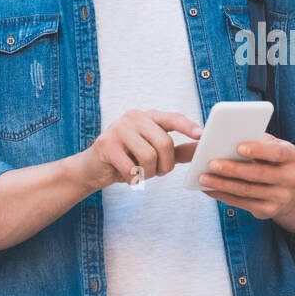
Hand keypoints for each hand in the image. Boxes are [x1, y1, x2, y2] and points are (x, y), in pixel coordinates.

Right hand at [82, 109, 201, 191]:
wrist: (93, 169)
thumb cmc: (129, 160)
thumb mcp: (155, 154)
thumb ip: (178, 150)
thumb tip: (201, 148)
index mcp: (149, 116)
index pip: (173, 118)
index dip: (188, 127)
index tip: (201, 135)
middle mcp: (134, 117)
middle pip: (164, 143)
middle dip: (166, 165)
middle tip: (159, 172)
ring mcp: (119, 128)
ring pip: (149, 156)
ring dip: (149, 173)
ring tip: (141, 173)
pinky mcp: (106, 144)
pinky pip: (131, 167)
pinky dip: (134, 179)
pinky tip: (129, 177)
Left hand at [198, 133, 294, 219]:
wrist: (289, 189)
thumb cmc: (271, 159)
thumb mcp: (270, 146)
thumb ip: (255, 141)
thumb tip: (224, 137)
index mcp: (291, 156)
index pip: (277, 152)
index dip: (258, 150)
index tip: (238, 147)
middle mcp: (290, 177)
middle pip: (258, 174)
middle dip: (233, 169)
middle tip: (212, 164)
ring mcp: (281, 197)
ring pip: (247, 190)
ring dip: (222, 184)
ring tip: (204, 178)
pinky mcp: (268, 210)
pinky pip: (242, 203)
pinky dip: (223, 196)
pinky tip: (209, 189)